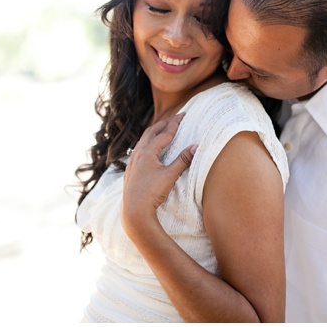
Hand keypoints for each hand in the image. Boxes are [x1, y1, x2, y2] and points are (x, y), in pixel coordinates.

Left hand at [121, 113, 196, 237]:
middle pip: (151, 132)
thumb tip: (196, 146)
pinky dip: (147, 144)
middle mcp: (137, 154)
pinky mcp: (130, 171)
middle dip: (163, 124)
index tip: (183, 115)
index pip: (164, 134)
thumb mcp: (170, 175)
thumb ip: (183, 160)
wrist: (134, 212)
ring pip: (142, 141)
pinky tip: (149, 150)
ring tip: (162, 130)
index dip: (174, 123)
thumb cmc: (151, 193)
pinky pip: (138, 150)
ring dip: (153, 133)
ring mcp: (132, 163)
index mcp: (147, 152)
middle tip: (174, 118)